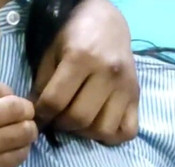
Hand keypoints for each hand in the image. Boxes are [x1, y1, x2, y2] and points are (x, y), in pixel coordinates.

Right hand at [0, 79, 36, 166]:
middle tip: (24, 115)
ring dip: (28, 130)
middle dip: (25, 109)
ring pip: (21, 132)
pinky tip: (15, 150)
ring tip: (24, 132)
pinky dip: (22, 150)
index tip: (6, 101)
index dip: (8, 92)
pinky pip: (16, 156)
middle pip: (13, 107)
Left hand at [33, 0, 139, 144]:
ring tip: (77, 120)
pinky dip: (112, 135)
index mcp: (82, 58)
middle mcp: (108, 73)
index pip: (55, 101)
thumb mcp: (51, 52)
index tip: (39, 114)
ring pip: (103, 130)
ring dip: (85, 132)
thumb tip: (37, 116)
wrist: (106, 22)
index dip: (42, 114)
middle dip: (61, 124)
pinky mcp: (137, 96)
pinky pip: (128, 131)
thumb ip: (42, 84)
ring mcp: (125, 86)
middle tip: (57, 117)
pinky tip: (99, 124)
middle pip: (79, 119)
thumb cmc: (73, 37)